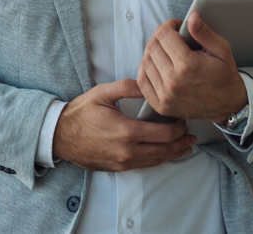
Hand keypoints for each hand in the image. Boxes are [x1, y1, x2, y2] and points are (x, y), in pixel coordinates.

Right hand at [52, 78, 195, 171]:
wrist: (61, 135)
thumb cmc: (80, 112)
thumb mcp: (103, 93)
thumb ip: (127, 87)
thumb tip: (147, 84)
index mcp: (127, 131)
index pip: (164, 133)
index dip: (179, 128)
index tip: (183, 119)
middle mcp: (128, 151)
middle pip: (165, 150)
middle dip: (182, 143)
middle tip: (192, 136)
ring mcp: (123, 162)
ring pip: (157, 161)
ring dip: (173, 154)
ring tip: (185, 147)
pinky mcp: (118, 167)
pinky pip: (145, 165)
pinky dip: (158, 159)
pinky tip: (163, 154)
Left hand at [137, 13, 247, 123]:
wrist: (228, 106)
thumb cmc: (224, 76)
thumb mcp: (222, 50)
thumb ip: (204, 33)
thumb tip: (192, 17)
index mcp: (187, 65)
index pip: (164, 35)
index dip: (169, 25)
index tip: (177, 26)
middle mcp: (173, 81)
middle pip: (152, 46)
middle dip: (160, 36)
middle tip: (171, 36)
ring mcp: (165, 95)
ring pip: (146, 61)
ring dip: (152, 51)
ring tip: (166, 49)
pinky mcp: (161, 105)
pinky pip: (142, 81)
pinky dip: (145, 69)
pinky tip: (156, 64)